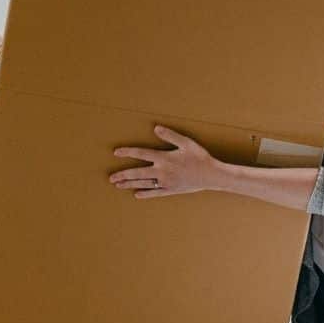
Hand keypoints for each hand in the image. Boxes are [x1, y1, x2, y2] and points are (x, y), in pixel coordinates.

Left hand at [110, 126, 224, 199]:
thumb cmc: (200, 157)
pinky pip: (155, 193)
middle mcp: (161, 171)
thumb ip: (171, 135)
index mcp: (164, 158)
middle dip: (123, 175)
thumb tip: (155, 128)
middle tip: (111, 178)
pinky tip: (137, 194)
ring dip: (129, 184)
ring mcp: (165, 182)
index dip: (128, 152)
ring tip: (118, 185)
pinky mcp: (171, 189)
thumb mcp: (187, 143)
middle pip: (137, 173)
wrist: (211, 175)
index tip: (116, 153)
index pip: (141, 154)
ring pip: (143, 183)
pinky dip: (146, 193)